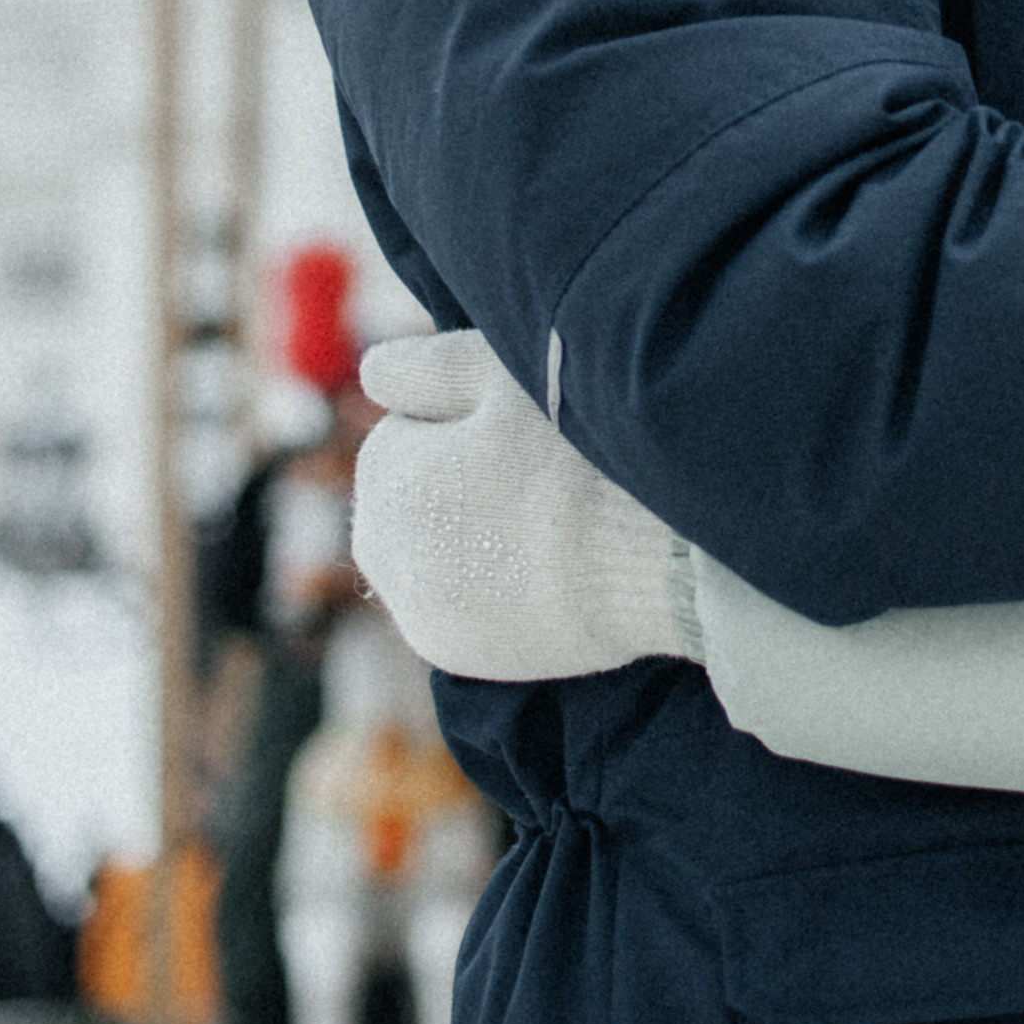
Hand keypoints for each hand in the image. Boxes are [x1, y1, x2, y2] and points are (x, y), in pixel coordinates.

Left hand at [353, 330, 687, 679]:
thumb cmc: (581, 452)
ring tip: (545, 518)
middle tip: (536, 471)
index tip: (521, 429)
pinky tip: (544, 565)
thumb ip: (424, 367)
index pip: (405, 426)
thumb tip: (371, 371)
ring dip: (470, 529)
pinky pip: (457, 598)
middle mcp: (381, 553)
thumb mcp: (501, 372)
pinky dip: (487, 580)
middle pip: (412, 491)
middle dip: (455, 476)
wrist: (652, 562)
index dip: (468, 419)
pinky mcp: (455, 655)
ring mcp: (416, 612)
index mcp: (384, 475)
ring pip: (433, 546)